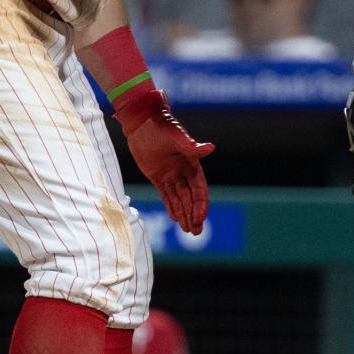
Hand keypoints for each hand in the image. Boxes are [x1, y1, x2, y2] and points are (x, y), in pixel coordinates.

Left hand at [118, 89, 213, 234]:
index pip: (199, 189)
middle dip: (193, 214)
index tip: (199, 218)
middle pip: (191, 198)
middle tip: (195, 231)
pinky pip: (166, 195)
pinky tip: (175, 218)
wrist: (142, 121)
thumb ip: (192, 146)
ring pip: (179, 199)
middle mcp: (183, 172)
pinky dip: (171, 207)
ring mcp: (171, 175)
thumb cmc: (162, 125)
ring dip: (184, 214)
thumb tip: (211, 147)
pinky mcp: (158, 177)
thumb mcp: (177, 137)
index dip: (200, 204)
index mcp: (192, 163)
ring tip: (188, 230)